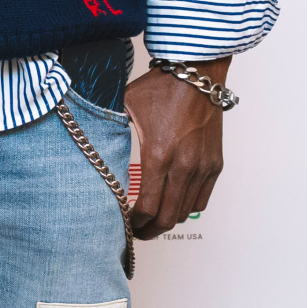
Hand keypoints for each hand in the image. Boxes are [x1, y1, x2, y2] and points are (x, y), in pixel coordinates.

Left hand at [123, 56, 228, 238]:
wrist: (197, 75)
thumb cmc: (160, 89)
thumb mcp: (124, 108)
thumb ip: (111, 132)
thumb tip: (91, 146)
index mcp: (159, 154)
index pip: (146, 205)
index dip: (134, 222)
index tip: (124, 224)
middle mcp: (184, 166)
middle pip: (167, 217)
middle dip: (150, 230)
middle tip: (136, 233)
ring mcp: (203, 167)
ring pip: (185, 212)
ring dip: (167, 220)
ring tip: (151, 221)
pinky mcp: (215, 165)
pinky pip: (202, 200)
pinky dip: (186, 208)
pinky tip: (171, 204)